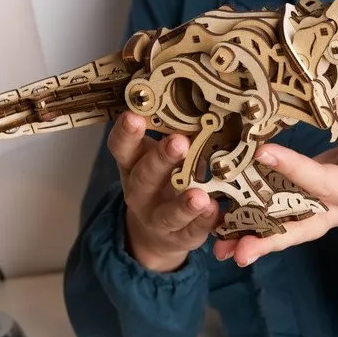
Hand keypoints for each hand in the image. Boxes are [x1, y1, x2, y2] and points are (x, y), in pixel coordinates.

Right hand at [108, 112, 218, 272]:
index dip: (126, 133)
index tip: (134, 115)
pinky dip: (203, 223)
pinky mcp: (179, 238)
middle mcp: (140, 192)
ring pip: (166, 214)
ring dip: (183, 204)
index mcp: (133, 165)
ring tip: (199, 195)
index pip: (121, 148)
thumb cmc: (163, 179)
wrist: (157, 233)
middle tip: (178, 142)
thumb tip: (203, 97)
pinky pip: (191, 233)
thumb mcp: (158, 155)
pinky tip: (215, 211)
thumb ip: (172, 133)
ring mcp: (157, 218)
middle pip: (144, 178)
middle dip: (160, 160)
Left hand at [213, 97, 337, 266]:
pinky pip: (279, 222)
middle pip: (299, 228)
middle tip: (240, 251)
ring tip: (221, 251)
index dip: (293, 167)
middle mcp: (335, 211)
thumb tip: (307, 87)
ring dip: (253, 240)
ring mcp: (320, 216)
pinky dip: (253, 227)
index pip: (320, 180)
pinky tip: (223, 235)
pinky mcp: (306, 212)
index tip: (263, 152)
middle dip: (268, 239)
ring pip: (285, 231)